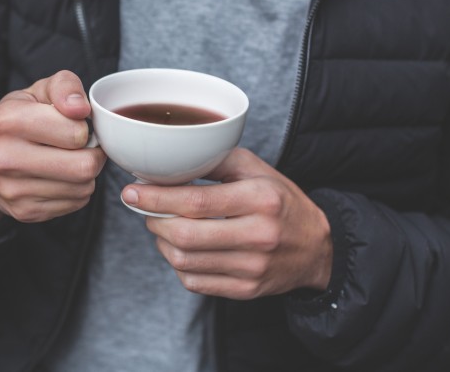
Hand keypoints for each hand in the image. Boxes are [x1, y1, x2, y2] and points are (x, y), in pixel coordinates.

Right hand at [0, 70, 106, 223]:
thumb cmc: (18, 120)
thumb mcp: (39, 91)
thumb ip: (65, 86)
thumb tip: (81, 108)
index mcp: (8, 121)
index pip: (76, 134)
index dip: (84, 128)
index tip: (75, 126)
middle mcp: (4, 158)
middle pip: (84, 167)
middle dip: (93, 155)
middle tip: (83, 147)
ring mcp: (13, 190)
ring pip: (83, 188)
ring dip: (86, 174)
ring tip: (69, 160)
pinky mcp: (24, 212)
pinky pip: (75, 204)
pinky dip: (76, 190)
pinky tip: (60, 177)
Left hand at [122, 148, 331, 298]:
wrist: (318, 248)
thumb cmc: (280, 201)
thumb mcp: (256, 169)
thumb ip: (215, 158)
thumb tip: (168, 159)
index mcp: (260, 199)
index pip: (195, 201)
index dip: (156, 197)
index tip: (131, 191)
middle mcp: (258, 235)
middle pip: (184, 234)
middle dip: (152, 219)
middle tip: (145, 208)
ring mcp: (252, 268)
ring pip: (183, 260)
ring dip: (161, 241)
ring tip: (163, 225)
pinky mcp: (246, 290)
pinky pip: (194, 282)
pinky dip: (177, 264)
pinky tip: (182, 248)